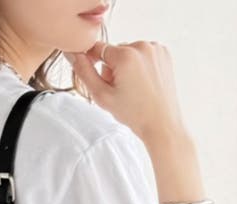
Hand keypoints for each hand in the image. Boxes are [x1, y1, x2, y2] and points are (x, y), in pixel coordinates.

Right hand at [62, 40, 190, 150]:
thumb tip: (72, 54)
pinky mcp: (163, 53)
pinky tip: (143, 83)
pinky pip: (143, 54)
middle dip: (113, 68)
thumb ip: (84, 72)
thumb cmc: (134, 113)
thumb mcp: (102, 96)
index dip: (94, 63)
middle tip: (120, 90)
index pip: (97, 48)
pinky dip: (140, 66)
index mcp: (125, 55)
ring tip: (133, 88)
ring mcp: (155, 49)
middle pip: (115, 51)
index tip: (100, 80)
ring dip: (127, 67)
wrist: (162, 123)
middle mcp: (141, 46)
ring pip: (129, 52)